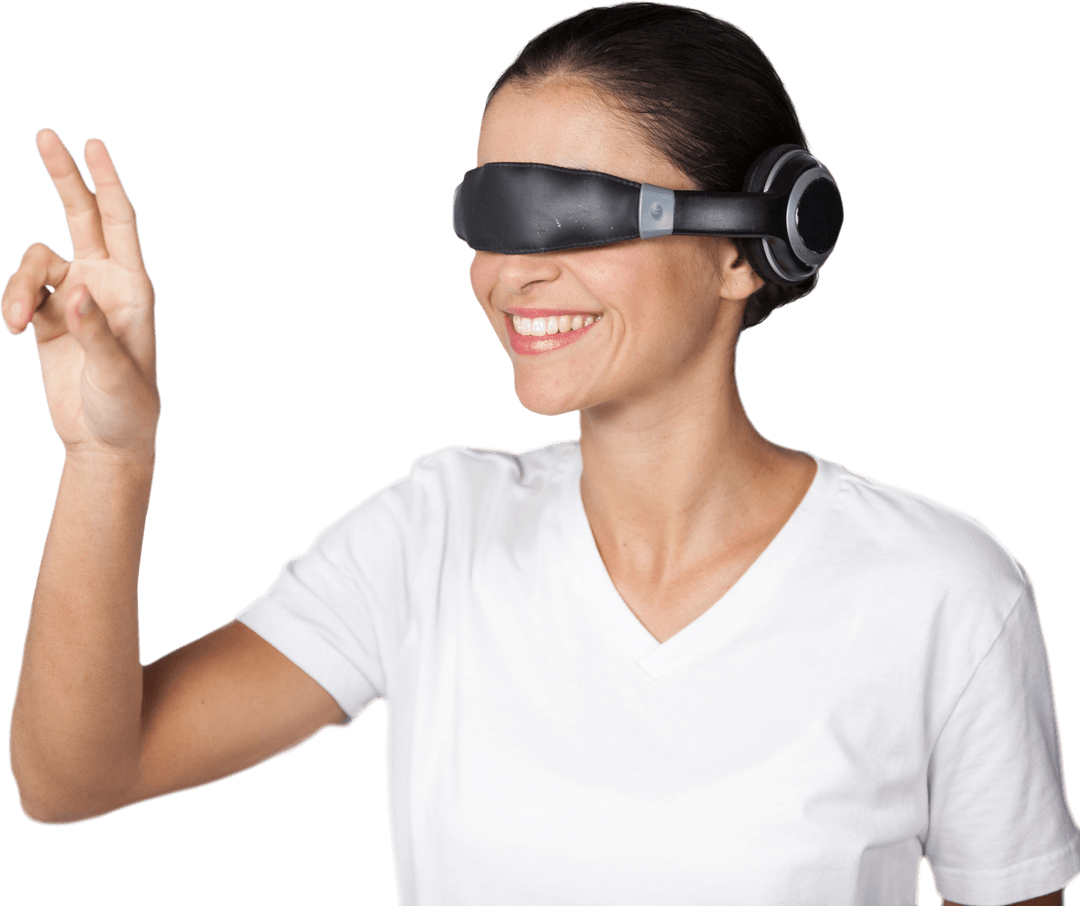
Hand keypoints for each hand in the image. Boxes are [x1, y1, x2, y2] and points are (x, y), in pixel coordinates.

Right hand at [2, 128, 159, 461]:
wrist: (105, 440)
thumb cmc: (128, 407)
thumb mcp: (118, 373)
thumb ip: (95, 332)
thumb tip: (74, 293)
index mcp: (134, 288)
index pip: (121, 223)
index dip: (107, 183)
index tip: (93, 143)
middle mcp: (104, 284)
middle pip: (80, 217)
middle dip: (63, 177)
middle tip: (45, 134)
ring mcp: (73, 298)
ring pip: (35, 261)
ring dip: (18, 283)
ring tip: (15, 320)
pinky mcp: (47, 318)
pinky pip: (21, 290)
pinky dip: (12, 300)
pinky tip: (14, 324)